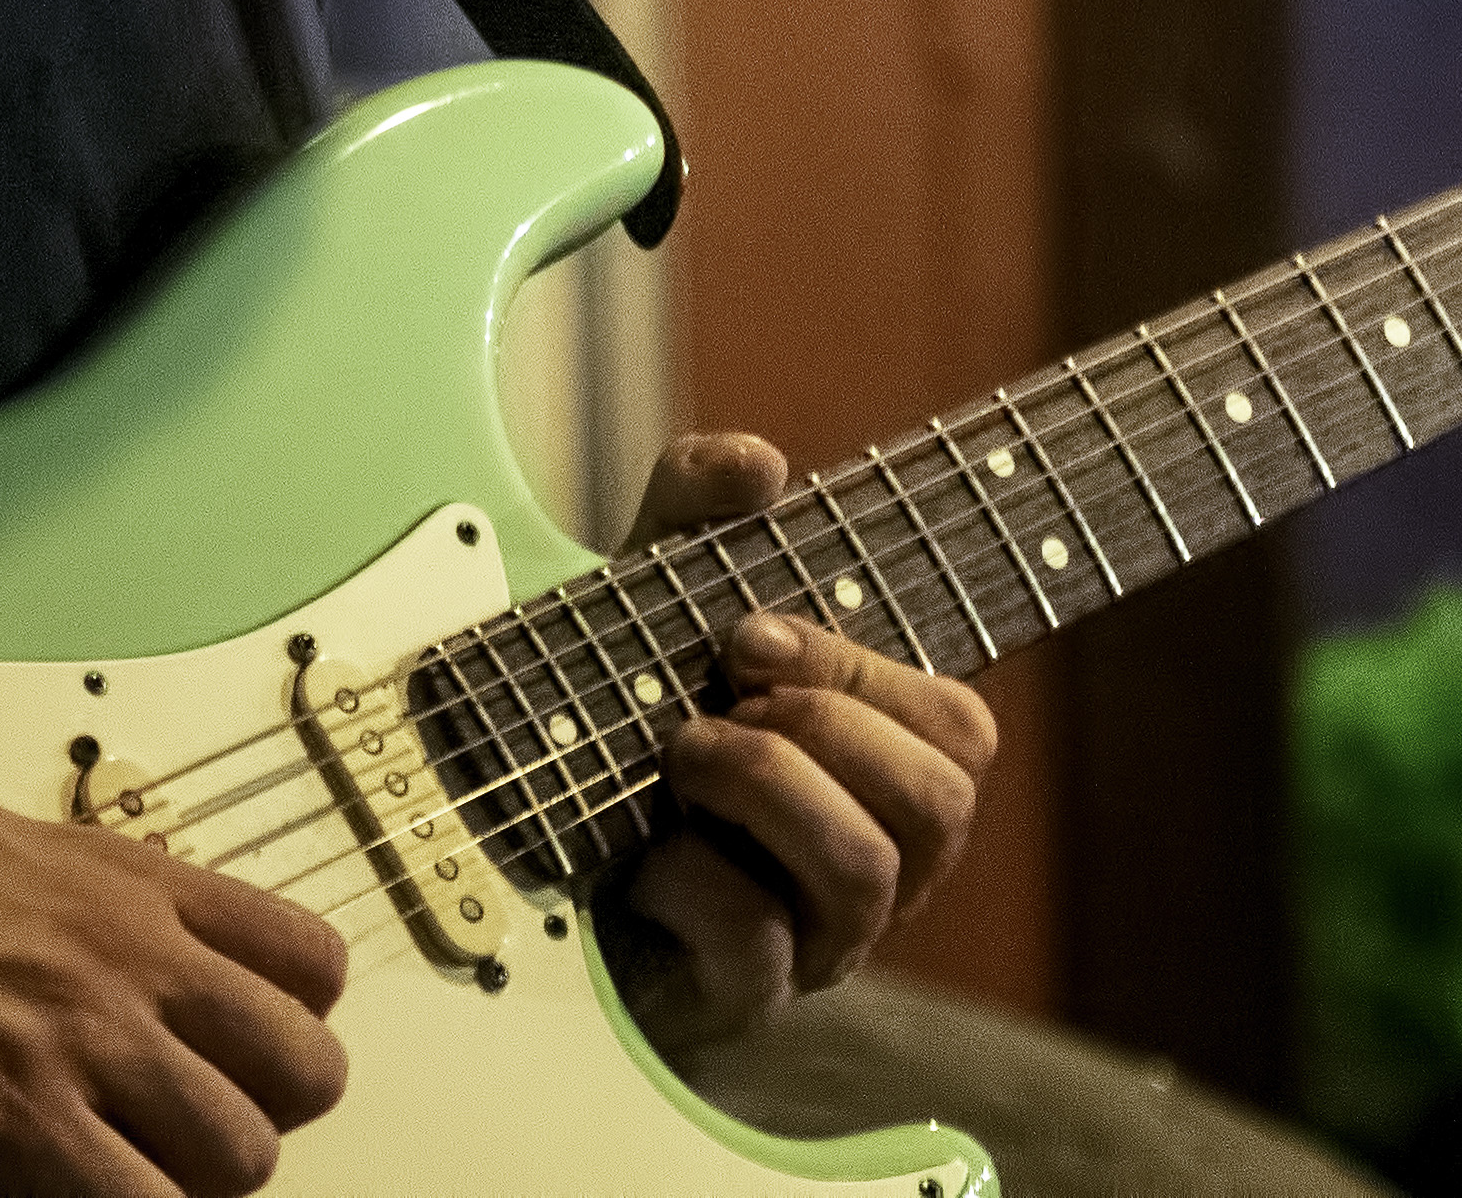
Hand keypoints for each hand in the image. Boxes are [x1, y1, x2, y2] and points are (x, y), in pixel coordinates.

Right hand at [0, 777, 347, 1197]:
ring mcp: (81, 1044)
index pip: (306, 959)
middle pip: (304, 1070)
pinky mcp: (18, 1131)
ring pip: (242, 1159)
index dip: (285, 1027)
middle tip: (184, 1144)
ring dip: (189, 1188)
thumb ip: (72, 897)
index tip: (241, 1062)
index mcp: (124, 882)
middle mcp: (127, 956)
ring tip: (115, 1183)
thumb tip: (106, 932)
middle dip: (257, 1119)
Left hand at [610, 432, 994, 1053]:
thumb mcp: (644, 596)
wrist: (503, 845)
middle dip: (829, 723)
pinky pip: (759, 944)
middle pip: (941, 802)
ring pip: (868, 871)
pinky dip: (693, 879)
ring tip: (679, 756)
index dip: (866, 668)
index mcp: (874, 771)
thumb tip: (761, 464)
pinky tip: (637, 857)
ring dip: (768, 785)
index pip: (958, 728)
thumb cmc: (610, 718)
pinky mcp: (737, 997)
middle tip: (723, 696)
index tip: (748, 632)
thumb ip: (695, 511)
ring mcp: (810, 940)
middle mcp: (868, 863)